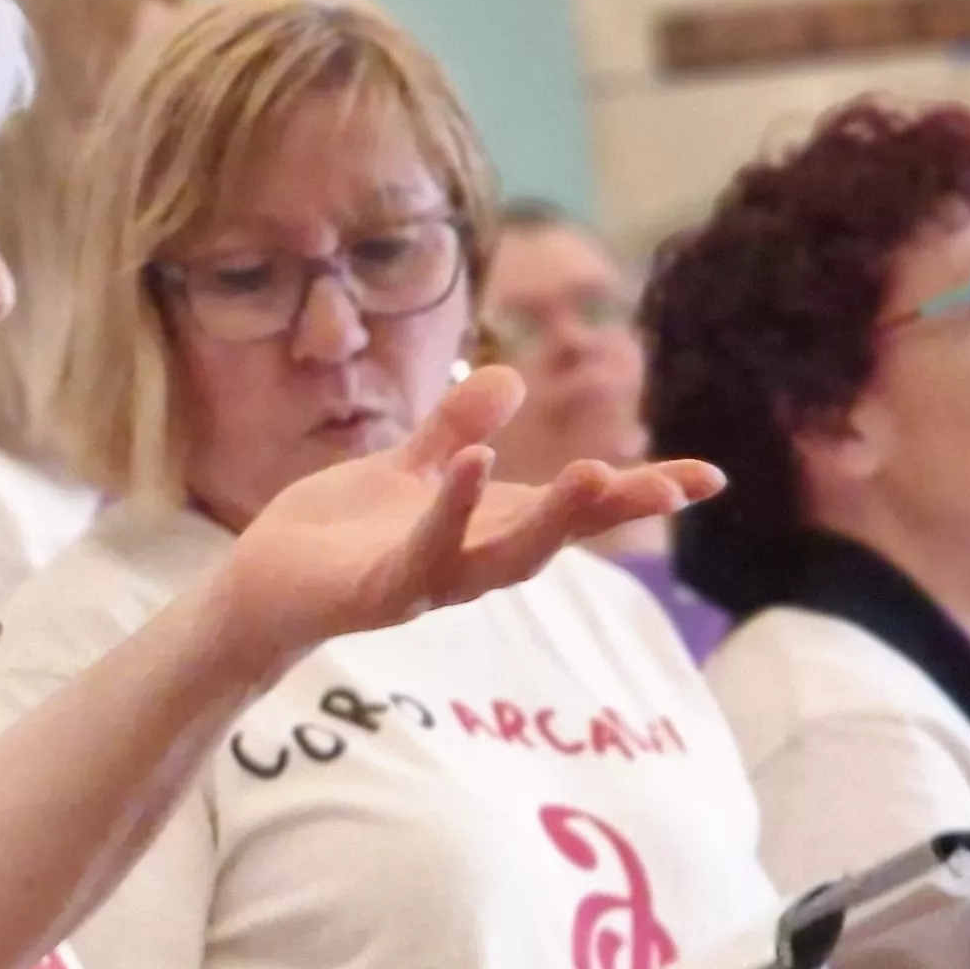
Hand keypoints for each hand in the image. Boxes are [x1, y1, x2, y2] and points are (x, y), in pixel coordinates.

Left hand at [220, 367, 723, 663]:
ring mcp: (429, 583)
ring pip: (505, 558)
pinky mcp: (378, 591)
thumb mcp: (407, 466)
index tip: (708, 478)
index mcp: (487, 526)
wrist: (261, 584)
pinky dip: (451, 511)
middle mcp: (472, 561)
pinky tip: (470, 463)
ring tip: (593, 472)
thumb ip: (455, 426)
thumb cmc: (340, 532)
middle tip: (671, 485)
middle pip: (559, 538)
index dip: (640, 496)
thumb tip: (514, 377)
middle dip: (615, 512)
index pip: (577, 511)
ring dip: (550, 518)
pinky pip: (423, 553)